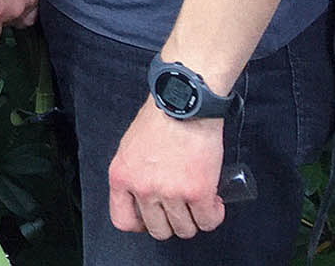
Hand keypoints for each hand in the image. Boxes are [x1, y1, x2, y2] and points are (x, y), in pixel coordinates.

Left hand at [109, 98, 226, 238]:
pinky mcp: (198, 193)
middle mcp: (143, 188)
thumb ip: (134, 174)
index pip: (123, 220)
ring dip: (194, 219)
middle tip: (180, 208)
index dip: (141, 224)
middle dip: (172, 222)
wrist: (184, 104)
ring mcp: (171, 193)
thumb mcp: (130, 148)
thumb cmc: (159, 120)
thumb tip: (142, 197)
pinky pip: (207, 221)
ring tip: (197, 202)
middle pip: (158, 230)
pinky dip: (213, 215)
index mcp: (121, 176)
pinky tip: (213, 201)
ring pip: (185, 229)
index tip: (153, 218)